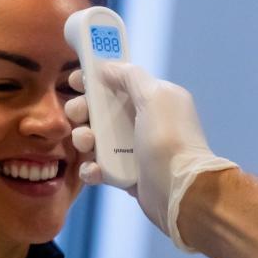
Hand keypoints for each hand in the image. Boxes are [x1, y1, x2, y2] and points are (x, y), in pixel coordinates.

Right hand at [64, 64, 236, 250]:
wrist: (181, 192)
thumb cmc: (168, 140)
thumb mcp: (154, 97)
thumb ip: (130, 76)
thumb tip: (107, 66)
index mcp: (153, 99)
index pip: (119, 82)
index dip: (95, 79)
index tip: (77, 80)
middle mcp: (142, 121)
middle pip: (101, 109)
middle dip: (84, 110)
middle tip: (79, 114)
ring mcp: (133, 149)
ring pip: (95, 138)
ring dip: (84, 138)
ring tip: (88, 144)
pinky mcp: (125, 174)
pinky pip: (99, 166)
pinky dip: (92, 168)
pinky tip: (95, 170)